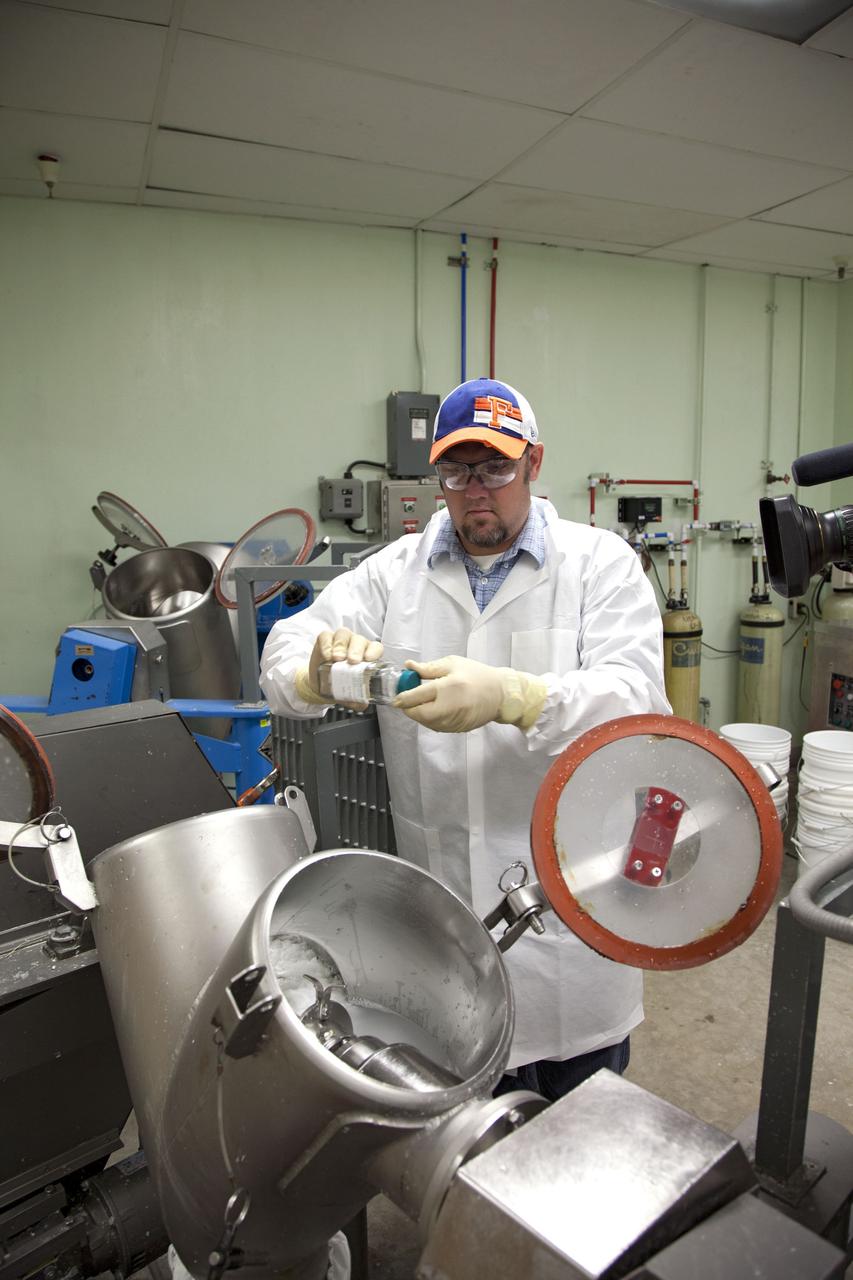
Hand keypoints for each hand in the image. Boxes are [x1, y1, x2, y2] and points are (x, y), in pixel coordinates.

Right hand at [295, 628, 383, 706]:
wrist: (320, 684)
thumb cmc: (340, 684)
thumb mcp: (350, 694)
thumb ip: (357, 699)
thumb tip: (362, 704)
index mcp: (367, 655)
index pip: (375, 648)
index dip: (374, 651)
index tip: (369, 659)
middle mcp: (355, 645)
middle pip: (359, 640)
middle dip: (356, 649)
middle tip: (352, 661)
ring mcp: (340, 640)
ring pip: (344, 634)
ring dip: (341, 645)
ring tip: (337, 659)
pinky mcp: (325, 640)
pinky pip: (326, 636)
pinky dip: (327, 644)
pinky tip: (327, 655)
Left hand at [394, 655, 546, 733]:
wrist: (501, 694)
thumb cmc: (477, 675)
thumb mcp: (453, 664)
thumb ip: (429, 668)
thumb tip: (408, 667)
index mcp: (449, 686)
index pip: (418, 695)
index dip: (403, 697)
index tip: (396, 696)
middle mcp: (452, 706)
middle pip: (420, 714)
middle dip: (409, 709)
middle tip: (406, 702)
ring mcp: (456, 720)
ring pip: (427, 723)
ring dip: (419, 715)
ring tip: (422, 703)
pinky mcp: (459, 728)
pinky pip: (438, 727)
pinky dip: (430, 720)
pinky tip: (434, 710)